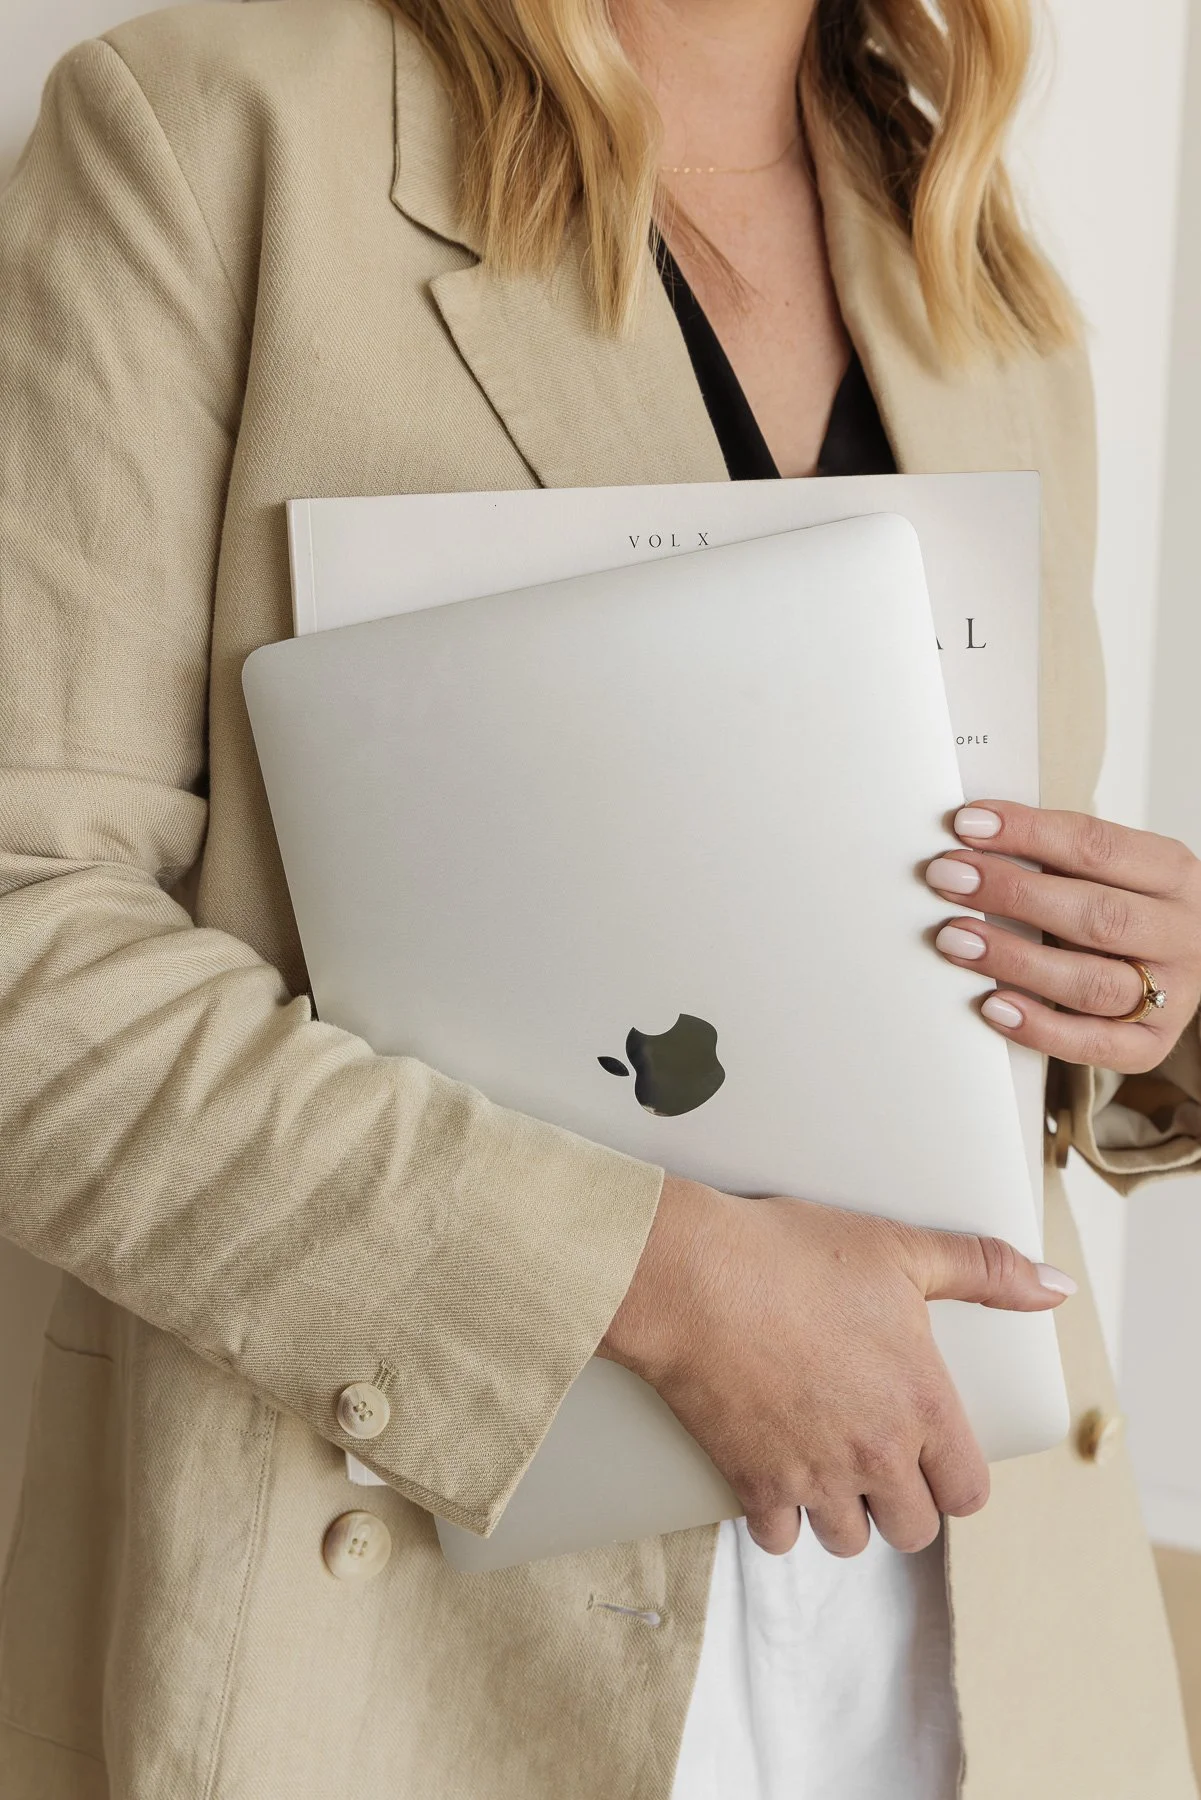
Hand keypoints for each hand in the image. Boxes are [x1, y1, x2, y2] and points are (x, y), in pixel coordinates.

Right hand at [599, 1176, 1073, 1556]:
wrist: (691, 1276)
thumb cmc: (792, 1255)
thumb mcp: (900, 1248)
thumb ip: (985, 1271)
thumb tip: (1055, 1289)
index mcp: (922, 1406)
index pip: (970, 1493)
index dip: (955, 1477)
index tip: (933, 1453)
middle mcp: (875, 1454)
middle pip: (914, 1530)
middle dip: (902, 1502)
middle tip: (879, 1459)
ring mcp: (813, 1476)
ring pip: (849, 1541)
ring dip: (843, 1513)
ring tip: (830, 1469)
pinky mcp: (753, 1483)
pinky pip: (779, 1539)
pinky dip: (780, 1518)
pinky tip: (777, 1477)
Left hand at [928, 802, 1200, 1073]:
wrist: (1183, 969)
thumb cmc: (1129, 910)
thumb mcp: (1111, 873)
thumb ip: (1054, 860)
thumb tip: (971, 849)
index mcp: (1171, 874)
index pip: (1097, 846)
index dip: (1028, 833)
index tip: (967, 825)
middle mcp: (1180, 933)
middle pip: (1095, 914)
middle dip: (1012, 893)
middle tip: (949, 879)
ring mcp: (1172, 994)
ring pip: (1090, 983)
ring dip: (1014, 960)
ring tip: (955, 939)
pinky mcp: (1151, 1045)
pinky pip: (1093, 1043)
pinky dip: (1040, 1027)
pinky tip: (993, 1006)